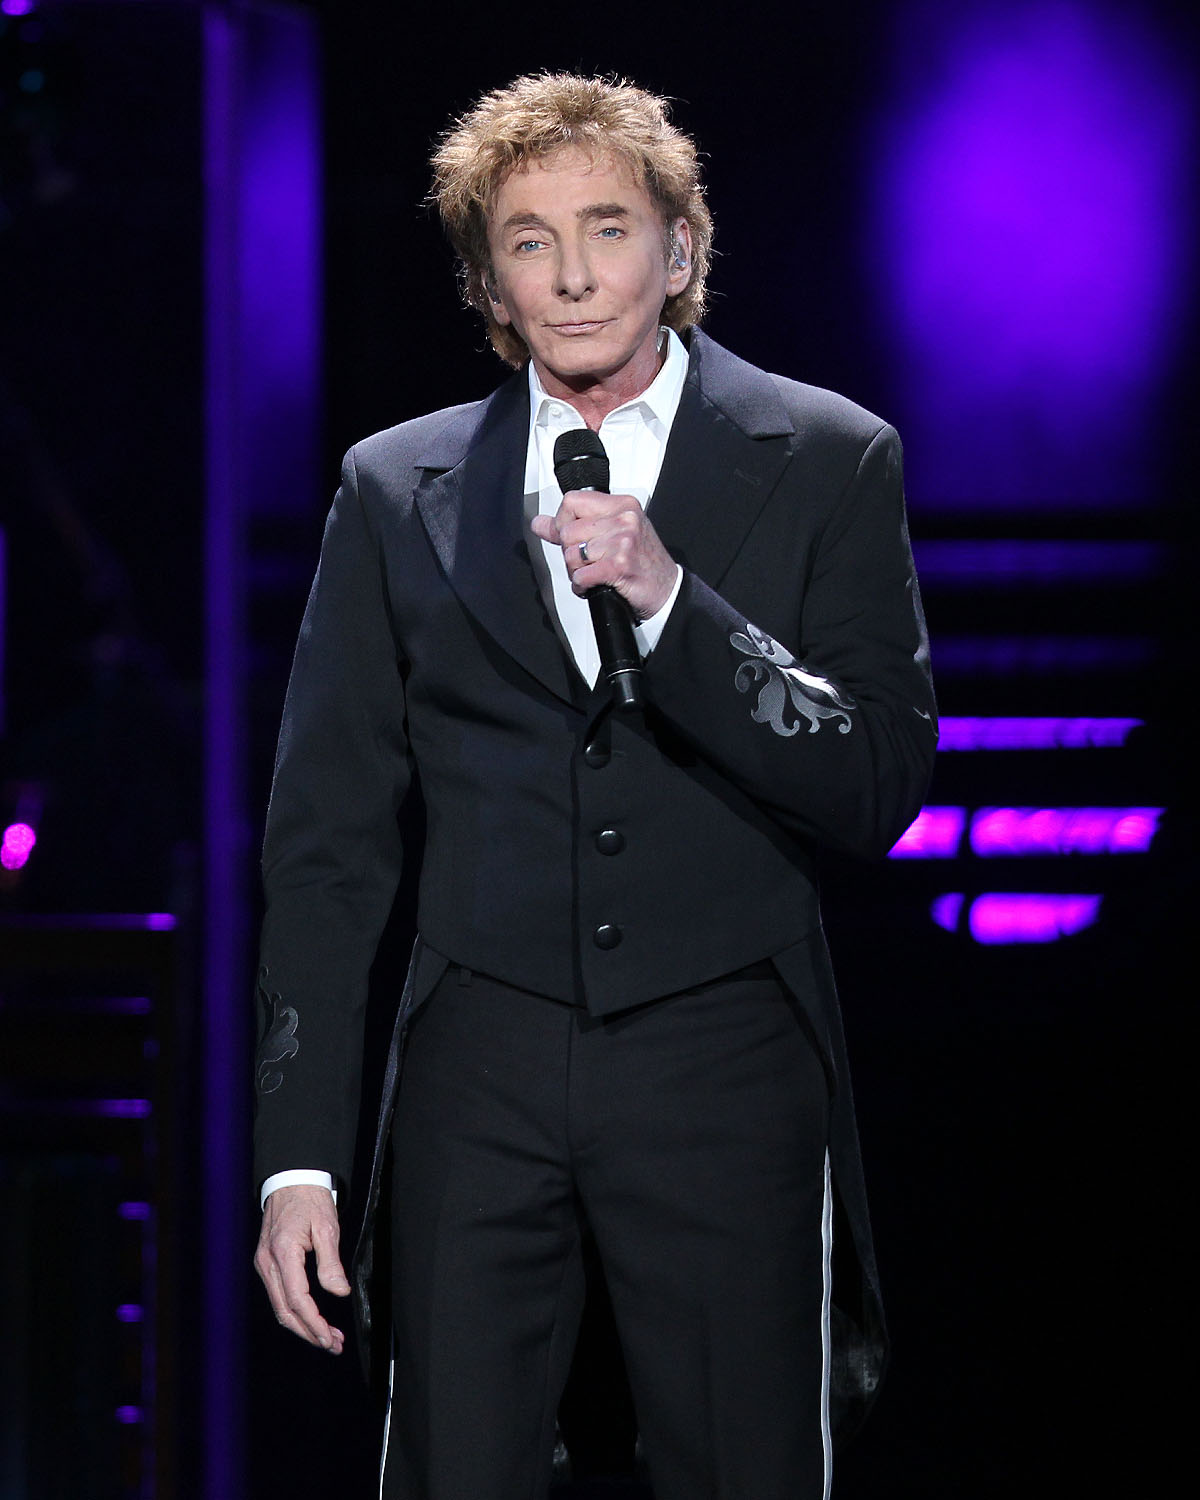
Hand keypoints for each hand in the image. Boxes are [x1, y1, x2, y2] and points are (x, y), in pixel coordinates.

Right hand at [254, 1184, 348, 1352]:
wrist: (291, 1181)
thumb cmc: (310, 1199)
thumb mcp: (327, 1227)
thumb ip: (331, 1263)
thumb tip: (339, 1292)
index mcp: (282, 1252)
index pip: (298, 1300)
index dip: (314, 1323)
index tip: (330, 1337)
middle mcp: (267, 1262)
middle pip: (285, 1311)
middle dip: (309, 1332)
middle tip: (333, 1344)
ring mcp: (264, 1264)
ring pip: (280, 1307)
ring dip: (303, 1326)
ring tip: (327, 1337)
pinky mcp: (266, 1264)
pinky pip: (279, 1296)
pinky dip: (295, 1311)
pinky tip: (311, 1319)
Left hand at [531, 490, 677, 620]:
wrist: (667, 590)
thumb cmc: (643, 562)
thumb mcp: (614, 533)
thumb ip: (577, 525)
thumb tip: (541, 523)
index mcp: (622, 505)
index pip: (571, 501)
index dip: (563, 522)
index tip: (572, 537)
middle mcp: (624, 519)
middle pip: (567, 531)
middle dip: (571, 553)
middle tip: (590, 562)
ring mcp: (622, 541)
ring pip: (571, 554)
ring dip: (577, 571)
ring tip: (596, 573)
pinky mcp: (619, 565)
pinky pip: (580, 575)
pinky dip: (583, 586)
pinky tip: (596, 585)